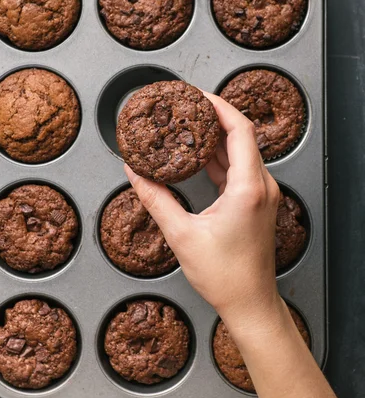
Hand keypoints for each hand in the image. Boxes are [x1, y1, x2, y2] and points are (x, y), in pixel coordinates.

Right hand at [124, 91, 281, 334]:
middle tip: (185, 106)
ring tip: (187, 126)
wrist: (250, 303)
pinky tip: (197, 157)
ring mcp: (261, 195)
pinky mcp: (256, 203)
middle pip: (240, 136)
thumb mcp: (182, 235)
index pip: (239, 129)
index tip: (196, 94)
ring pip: (240, 153)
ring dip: (214, 139)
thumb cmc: (226, 276)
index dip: (218, 106)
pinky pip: (238, 170)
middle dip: (212, 118)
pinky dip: (218, 159)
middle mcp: (261, 186)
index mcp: (248, 188)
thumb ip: (156, 199)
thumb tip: (135, 174)